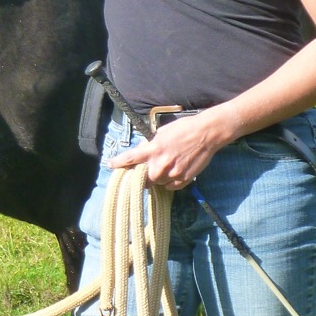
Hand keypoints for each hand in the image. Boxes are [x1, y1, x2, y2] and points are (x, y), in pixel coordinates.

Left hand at [106, 115, 220, 190]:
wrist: (206, 134)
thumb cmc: (183, 129)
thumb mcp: (162, 133)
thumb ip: (151, 145)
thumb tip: (142, 152)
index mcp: (153, 149)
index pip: (130, 158)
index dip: (118, 163)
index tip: (110, 165)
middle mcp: (160, 164)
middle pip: (144, 178)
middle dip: (145, 174)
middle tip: (151, 166)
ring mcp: (172, 174)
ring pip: (158, 183)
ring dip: (159, 177)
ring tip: (168, 164)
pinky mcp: (184, 180)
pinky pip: (170, 187)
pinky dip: (170, 181)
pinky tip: (176, 170)